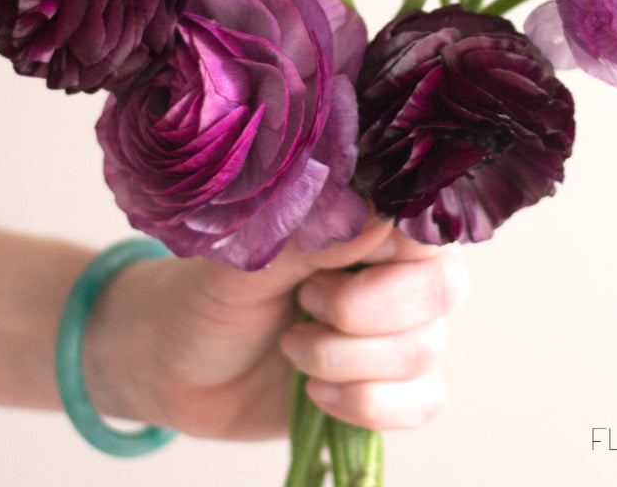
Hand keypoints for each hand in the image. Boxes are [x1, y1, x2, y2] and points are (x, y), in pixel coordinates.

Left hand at [84, 219, 468, 439]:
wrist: (175, 364)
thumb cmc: (208, 292)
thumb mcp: (250, 257)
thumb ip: (316, 234)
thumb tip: (379, 213)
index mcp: (367, 223)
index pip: (423, 221)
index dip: (393, 246)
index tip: (331, 261)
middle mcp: (396, 272)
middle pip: (440, 288)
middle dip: (363, 309)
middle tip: (303, 302)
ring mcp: (398, 332)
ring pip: (424, 350)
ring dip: (345, 358)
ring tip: (291, 344)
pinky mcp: (390, 389)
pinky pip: (424, 403)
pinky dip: (366, 404)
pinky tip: (316, 393)